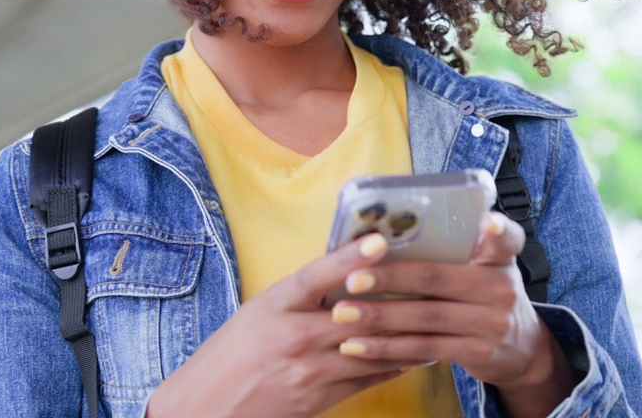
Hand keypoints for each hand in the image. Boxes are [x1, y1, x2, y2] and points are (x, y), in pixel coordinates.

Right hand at [146, 233, 419, 417]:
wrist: (204, 409)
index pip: (317, 274)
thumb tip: (345, 272)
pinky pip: (365, 379)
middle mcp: (293, 335)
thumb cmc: (232, 355)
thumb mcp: (259, 312)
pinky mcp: (317, 399)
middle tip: (434, 282)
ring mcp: (307, 370)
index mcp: (274, 305)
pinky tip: (413, 354)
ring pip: (370, 349)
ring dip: (406, 334)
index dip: (349, 256)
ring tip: (436, 318)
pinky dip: (392, 364)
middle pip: (357, 313)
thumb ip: (300, 295)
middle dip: (398, 299)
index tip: (379, 240)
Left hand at [329, 213, 577, 417]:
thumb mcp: (486, 267)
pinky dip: (388, 347)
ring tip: (342, 314)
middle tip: (351, 279)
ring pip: (426, 316)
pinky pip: (424, 348)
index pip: (507, 238)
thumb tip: (383, 236)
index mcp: (500, 258)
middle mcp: (500, 288)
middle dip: (390, 278)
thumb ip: (456, 249)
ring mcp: (490, 323)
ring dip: (380, 316)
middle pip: (437, 278)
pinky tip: (358, 346)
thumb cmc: (486, 296)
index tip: (487, 224)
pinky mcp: (476, 353)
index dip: (498, 230)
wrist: (520, 350)